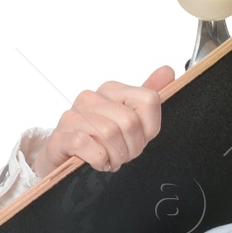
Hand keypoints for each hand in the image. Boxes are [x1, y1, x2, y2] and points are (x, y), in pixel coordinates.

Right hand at [24, 65, 175, 176]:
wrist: (63, 157)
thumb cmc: (98, 139)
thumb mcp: (128, 119)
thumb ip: (147, 95)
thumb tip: (168, 71)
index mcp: (111, 89)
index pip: (149, 100)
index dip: (149, 128)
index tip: (138, 138)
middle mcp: (91, 98)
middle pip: (131, 122)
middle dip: (132, 147)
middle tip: (122, 154)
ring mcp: (74, 115)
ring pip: (111, 134)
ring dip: (115, 156)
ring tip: (109, 159)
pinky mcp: (63, 136)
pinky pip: (91, 147)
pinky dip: (99, 161)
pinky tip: (96, 162)